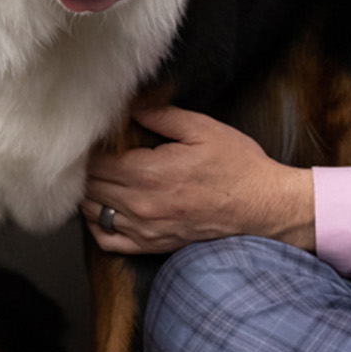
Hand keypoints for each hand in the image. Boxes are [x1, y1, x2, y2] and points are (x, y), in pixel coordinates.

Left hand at [82, 103, 315, 255]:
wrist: (263, 208)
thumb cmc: (237, 166)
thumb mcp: (202, 129)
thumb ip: (160, 116)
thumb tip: (130, 106)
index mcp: (149, 173)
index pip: (95, 162)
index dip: (91, 147)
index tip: (97, 137)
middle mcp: (141, 205)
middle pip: (90, 186)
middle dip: (87, 168)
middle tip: (95, 153)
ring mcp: (145, 229)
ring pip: (92, 212)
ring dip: (90, 193)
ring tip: (100, 176)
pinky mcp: (153, 245)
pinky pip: (107, 241)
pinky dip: (97, 224)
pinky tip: (104, 208)